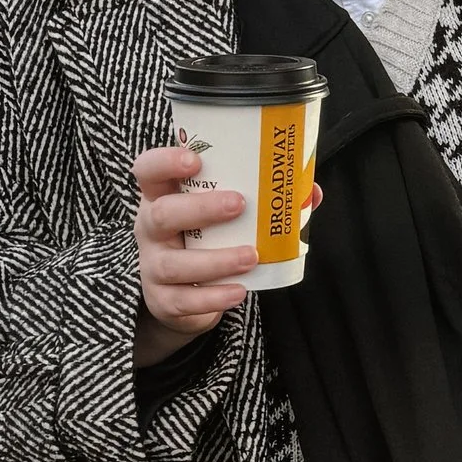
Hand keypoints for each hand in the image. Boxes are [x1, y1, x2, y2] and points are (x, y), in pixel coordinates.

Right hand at [132, 145, 322, 366]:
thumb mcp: (224, 217)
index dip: (164, 162)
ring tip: (250, 256)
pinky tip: (239, 290)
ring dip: (216, 259)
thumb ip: (263, 201)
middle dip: (200, 208)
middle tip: (238, 204)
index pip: (148, 171)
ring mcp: (153, 266)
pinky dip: (214, 297)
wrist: (184, 296)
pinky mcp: (162, 300)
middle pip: (161, 214)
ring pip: (175, 263)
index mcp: (163, 197)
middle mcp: (150, 229)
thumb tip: (312, 193)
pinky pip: (184, 300)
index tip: (194, 160)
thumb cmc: (209, 241)